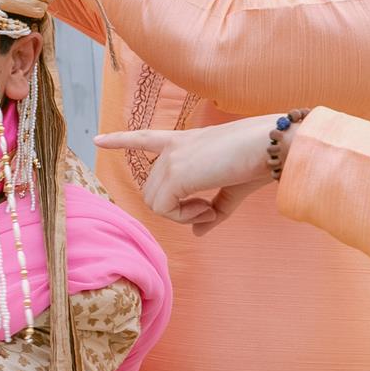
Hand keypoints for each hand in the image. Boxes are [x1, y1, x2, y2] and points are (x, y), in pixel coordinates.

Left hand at [94, 114, 277, 234]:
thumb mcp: (232, 188)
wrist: (272, 145)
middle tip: (207, 207)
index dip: (121, 139)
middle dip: (175, 208)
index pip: (144, 138)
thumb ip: (212, 210)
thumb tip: (196, 232)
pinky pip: (164, 208)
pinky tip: (206, 207)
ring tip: (208, 206)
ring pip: (154, 202)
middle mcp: (172, 148)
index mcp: (183, 142)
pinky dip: (183, 215)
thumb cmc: (259, 161)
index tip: (97, 139)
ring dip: (180, 213)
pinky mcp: (175, 172)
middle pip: (152, 190)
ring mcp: (171, 159)